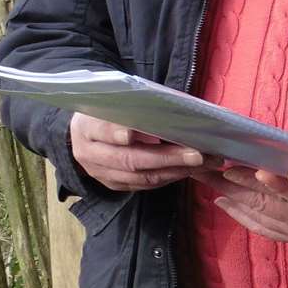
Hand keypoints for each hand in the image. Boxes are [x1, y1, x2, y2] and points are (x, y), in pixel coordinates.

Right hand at [69, 113, 208, 191]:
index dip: (115, 133)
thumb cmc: (108, 112)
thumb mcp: (114, 102)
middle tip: (197, 155)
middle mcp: (89, 153)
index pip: (100, 130)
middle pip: (128, 159)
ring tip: (203, 163)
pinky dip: (168, 178)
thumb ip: (137, 105)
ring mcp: (100, 173)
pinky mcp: (112, 185)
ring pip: (139, 177)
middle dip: (166, 157)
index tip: (131, 134)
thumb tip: (179, 106)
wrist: (84, 134)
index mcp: (86, 126)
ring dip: (175, 171)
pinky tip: (188, 170)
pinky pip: (143, 185)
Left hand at [192, 168, 287, 247]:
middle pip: (260, 205)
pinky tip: (227, 203)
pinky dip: (243, 216)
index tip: (227, 169)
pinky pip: (264, 230)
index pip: (275, 192)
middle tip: (204, 172)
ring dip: (232, 202)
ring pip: (258, 219)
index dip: (248, 180)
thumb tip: (279, 151)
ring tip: (210, 184)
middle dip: (229, 188)